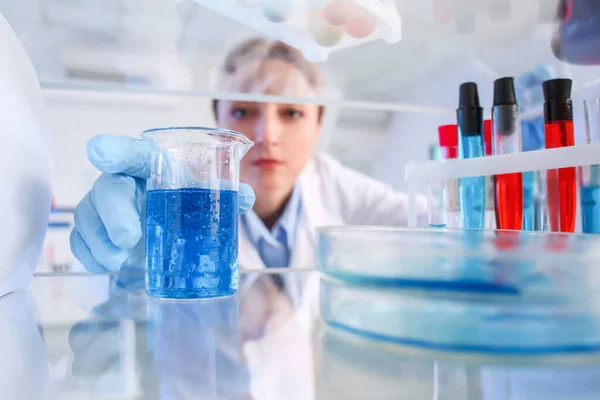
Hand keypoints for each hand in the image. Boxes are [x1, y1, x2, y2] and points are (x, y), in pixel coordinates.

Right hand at [70, 134, 255, 272]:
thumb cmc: (184, 206)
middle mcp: (125, 182)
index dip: (116, 150)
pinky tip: (106, 266)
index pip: (135, 153)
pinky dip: (91, 254)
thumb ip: (225, 196)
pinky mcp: (95, 230)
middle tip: (130, 238)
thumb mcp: (205, 199)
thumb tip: (245, 197)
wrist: (168, 233)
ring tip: (119, 261)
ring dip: (101, 240)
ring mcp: (105, 206)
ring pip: (88, 214)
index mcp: (152, 167)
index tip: (99, 151)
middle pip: (109, 187)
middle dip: (115, 213)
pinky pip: (81, 239)